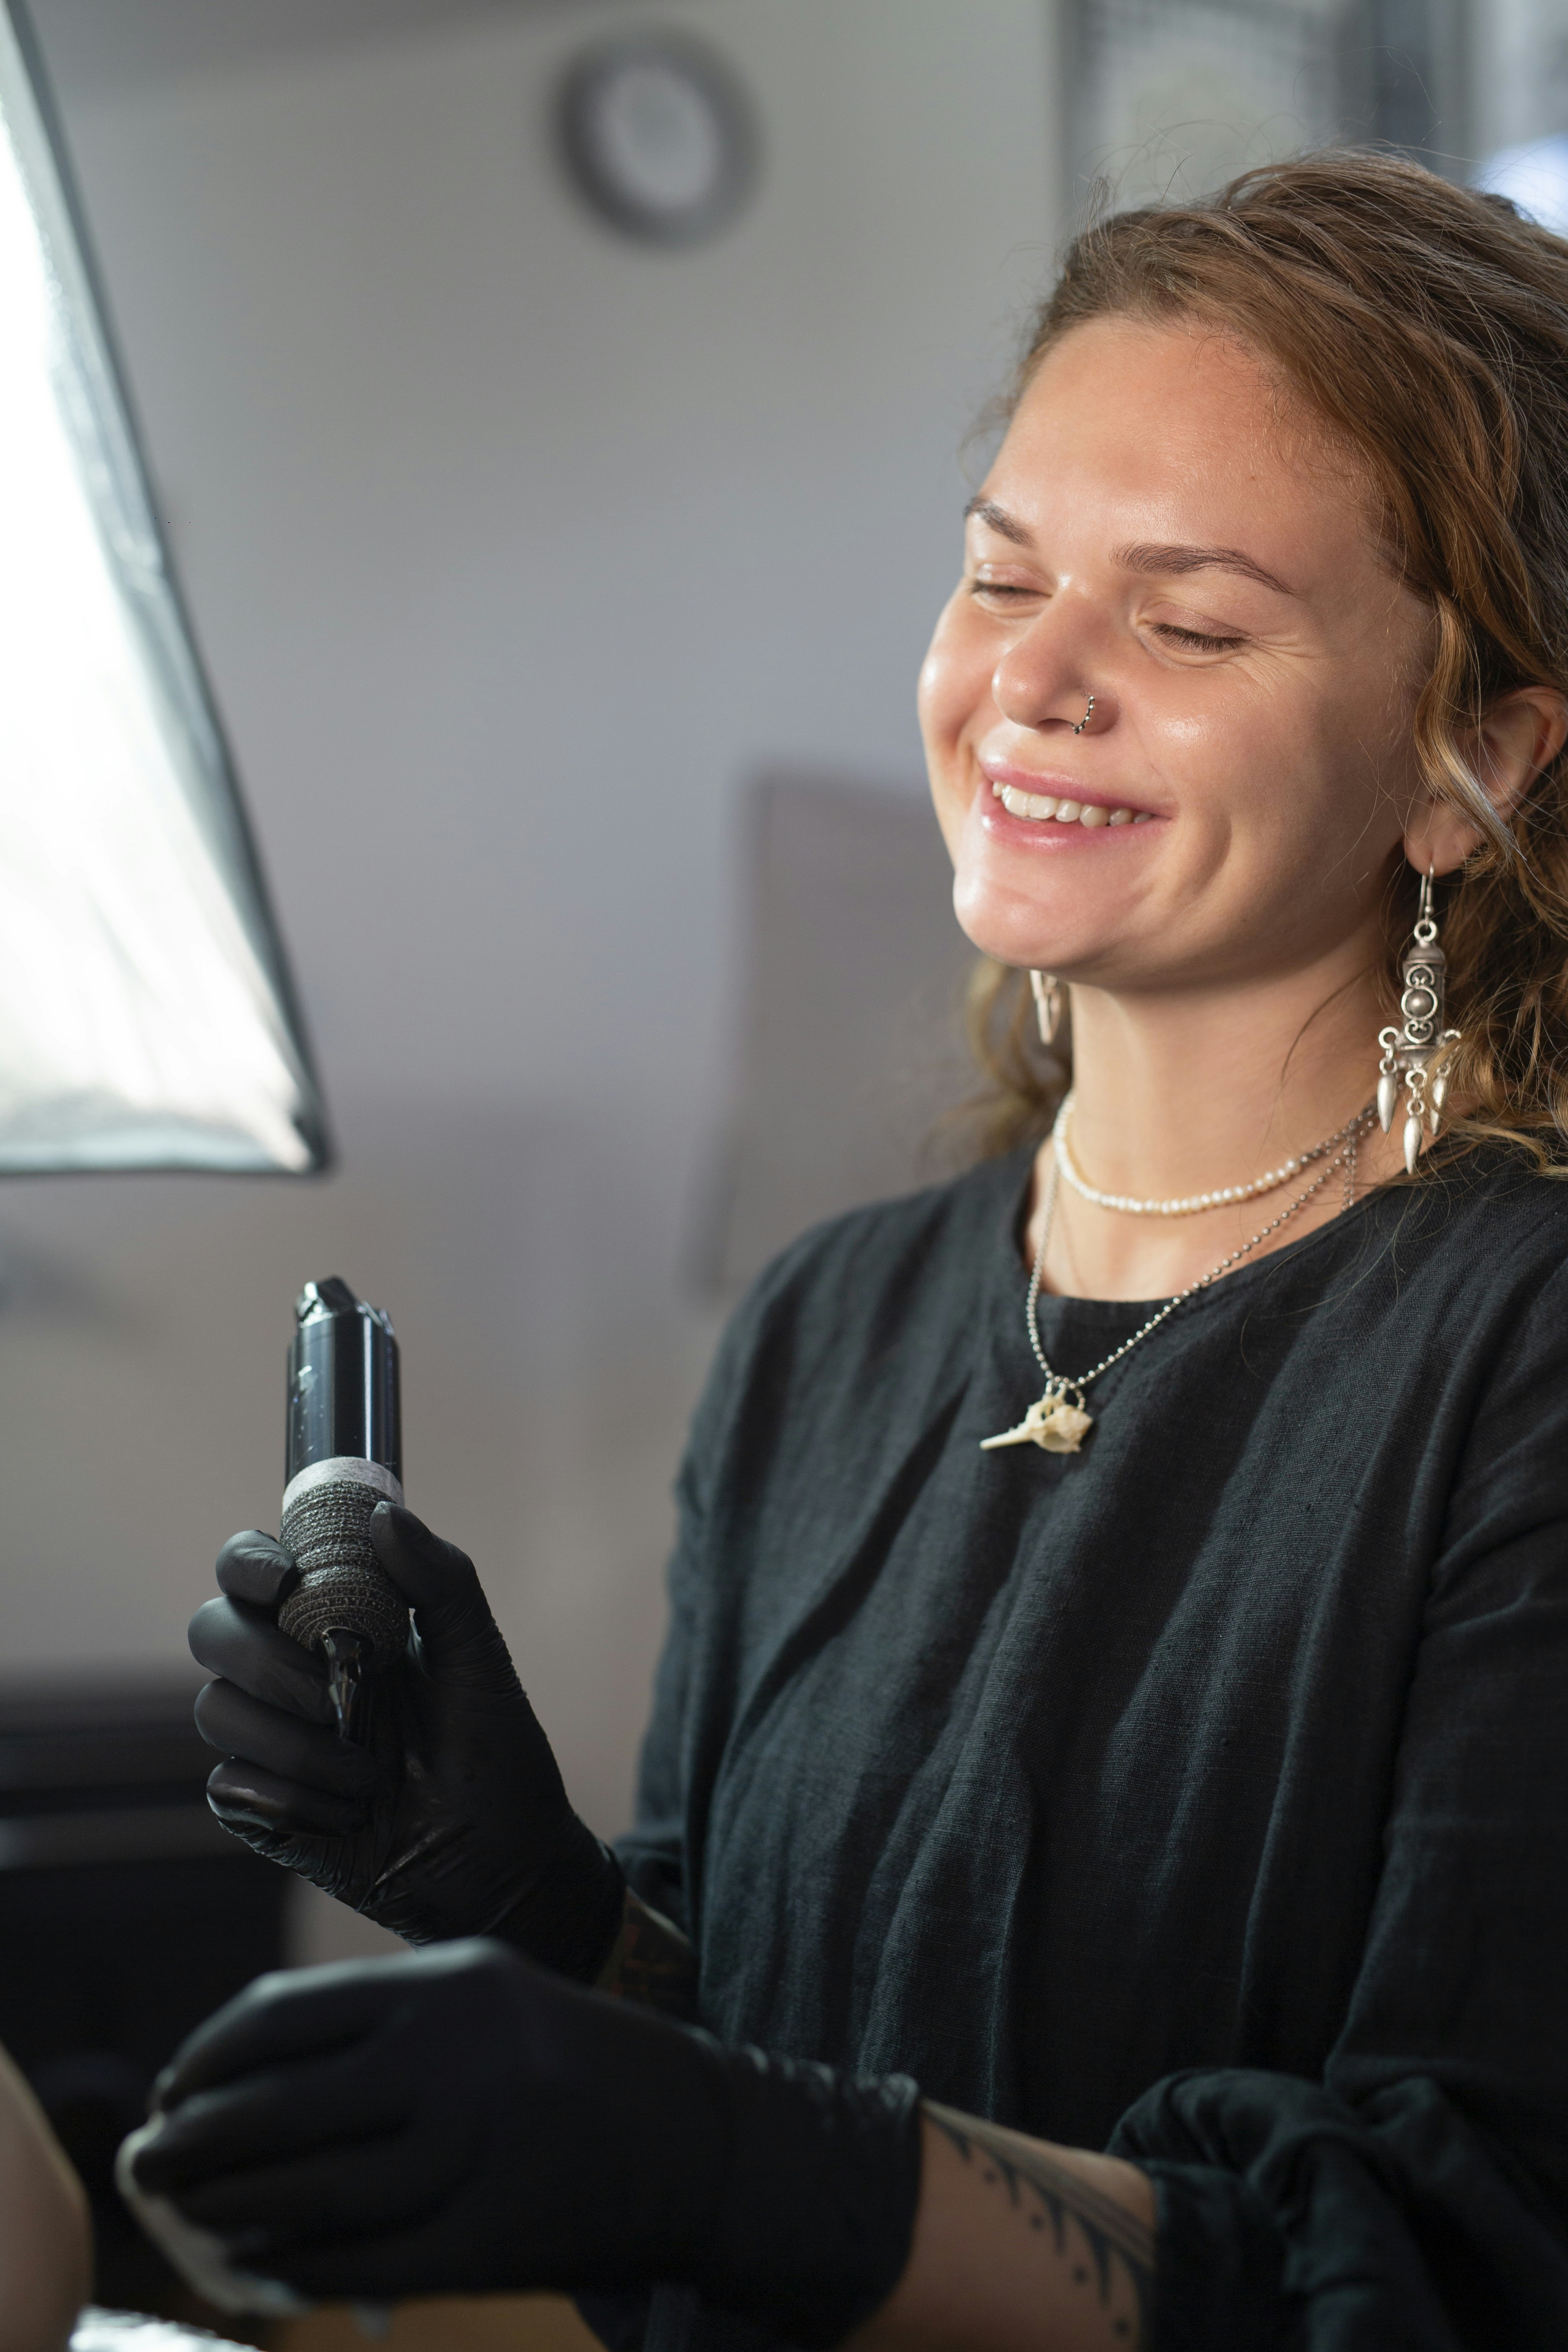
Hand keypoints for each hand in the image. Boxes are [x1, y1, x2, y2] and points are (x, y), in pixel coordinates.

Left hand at [124, 1941, 921, 2343]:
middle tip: (147, 2162)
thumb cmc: (575, 2066)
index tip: (169, 2089)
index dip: (207, 2057)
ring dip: (231, 2211)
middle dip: (193, 2140)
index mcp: (453, 1982)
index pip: (284, 2014)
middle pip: (278, 2104)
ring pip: (309, 2191)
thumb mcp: (488, 2000)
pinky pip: (360, 2262)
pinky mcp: (493, 2235)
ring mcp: (479, 2146)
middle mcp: (460, 2052)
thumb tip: (244, 2070)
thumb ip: (383, 2024)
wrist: (705, 2141)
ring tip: (191, 2219)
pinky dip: (296, 2268)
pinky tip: (263, 2266)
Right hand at [189, 1505, 622, 1974]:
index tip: (286, 1580)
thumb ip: (440, 1579)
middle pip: (211, 1630)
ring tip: (370, 1771)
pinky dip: (294, 1799)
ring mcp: (270, 1741)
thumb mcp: (478, 1657)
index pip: (248, 1570)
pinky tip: (352, 1814)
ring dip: (297, 1742)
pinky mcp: (261, 1808)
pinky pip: (230, 1785)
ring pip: (215, 1709)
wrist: (503, 1859)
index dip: (247, 1563)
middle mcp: (289, 1673)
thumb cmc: (495, 1751)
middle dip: (271, 1660)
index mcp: (332, 1624)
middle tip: (343, 1691)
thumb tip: (383, 1514)